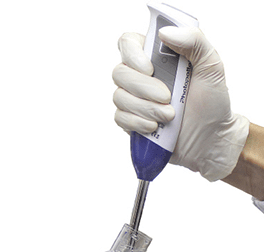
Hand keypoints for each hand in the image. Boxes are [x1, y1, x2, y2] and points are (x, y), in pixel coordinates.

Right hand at [112, 27, 248, 180]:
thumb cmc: (212, 103)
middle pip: (119, 72)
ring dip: (145, 108)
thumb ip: (195, 42)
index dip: (133, 54)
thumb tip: (165, 32)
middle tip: (168, 97)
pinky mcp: (130, 120)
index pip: (128, 43)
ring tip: (169, 115)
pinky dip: (138, 123)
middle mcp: (141, 76)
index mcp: (157, 57)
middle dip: (144, 88)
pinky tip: (155, 126)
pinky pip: (120, 118)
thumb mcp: (212, 67)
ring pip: (119, 97)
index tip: (151, 68)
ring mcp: (133, 99)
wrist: (209, 139)